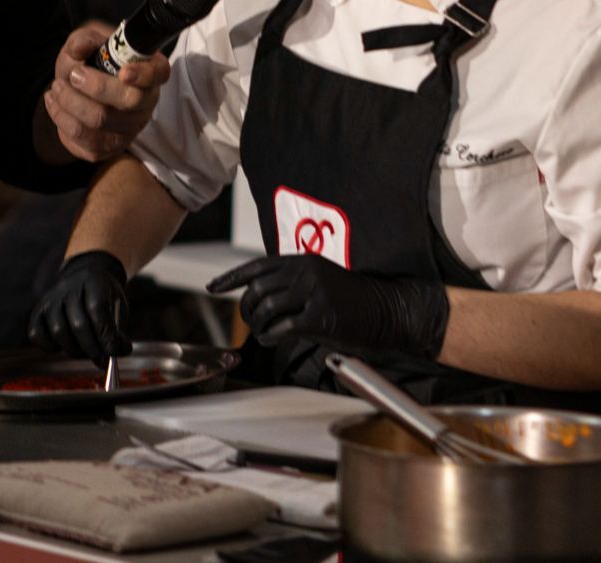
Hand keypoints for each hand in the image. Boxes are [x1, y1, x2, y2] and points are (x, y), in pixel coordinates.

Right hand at [29, 250, 131, 358]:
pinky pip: (37, 334)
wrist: (84, 277)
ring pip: (59, 331)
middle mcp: (68, 287)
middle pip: (78, 324)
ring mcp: (50, 299)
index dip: (107, 334)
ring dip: (75, 350)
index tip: (115, 351)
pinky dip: (50, 347)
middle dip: (93, 348)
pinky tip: (64, 346)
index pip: (98, 308)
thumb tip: (112, 356)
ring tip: (87, 353)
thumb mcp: (118, 306)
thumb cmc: (104, 297)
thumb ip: (116, 331)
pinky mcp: (38, 311)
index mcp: (94, 280)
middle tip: (103, 359)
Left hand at [43, 23, 169, 161]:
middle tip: (73, 75)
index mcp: (149, 70)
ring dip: (70, 103)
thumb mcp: (85, 43)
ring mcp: (130, 128)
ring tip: (56, 87)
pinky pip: (84, 139)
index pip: (158, 73)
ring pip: (101, 120)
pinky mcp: (110, 147)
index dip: (144, 74)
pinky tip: (55, 104)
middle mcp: (146, 101)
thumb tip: (81, 46)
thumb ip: (83, 40)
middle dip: (96, 87)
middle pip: (130, 100)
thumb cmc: (89, 63)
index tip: (124, 72)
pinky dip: (62, 119)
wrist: (75, 92)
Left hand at [206, 255, 450, 359]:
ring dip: (258, 325)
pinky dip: (272, 336)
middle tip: (249, 321)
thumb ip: (291, 285)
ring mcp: (315, 292)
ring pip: (267, 309)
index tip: (213, 287)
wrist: (387, 311)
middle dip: (246, 309)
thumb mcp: (320, 283)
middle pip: (257, 290)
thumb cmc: (351, 301)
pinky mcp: (322, 316)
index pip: (257, 267)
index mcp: (303, 260)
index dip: (231, 277)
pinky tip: (273, 339)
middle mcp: (306, 272)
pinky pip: (284, 328)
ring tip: (264, 332)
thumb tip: (257, 299)